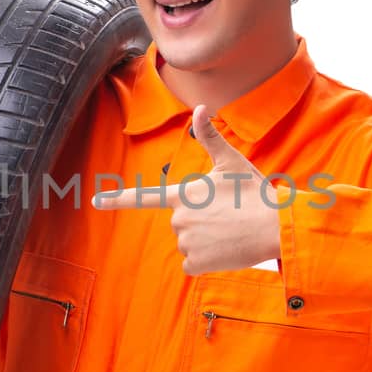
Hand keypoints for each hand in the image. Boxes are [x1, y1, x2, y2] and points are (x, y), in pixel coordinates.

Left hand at [92, 103, 281, 274]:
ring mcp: (185, 241)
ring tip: (230, 231)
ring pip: (189, 244)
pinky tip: (226, 250)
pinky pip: (194, 264)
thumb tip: (201, 107)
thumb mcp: (231, 162)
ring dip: (206, 242)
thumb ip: (211, 138)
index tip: (96, 202)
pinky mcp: (195, 262)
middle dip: (201, 223)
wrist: (275, 225)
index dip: (118, 200)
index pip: (143, 197)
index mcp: (183, 194)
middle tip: (227, 216)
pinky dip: (209, 261)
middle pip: (181, 224)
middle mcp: (178, 218)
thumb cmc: (255, 192)